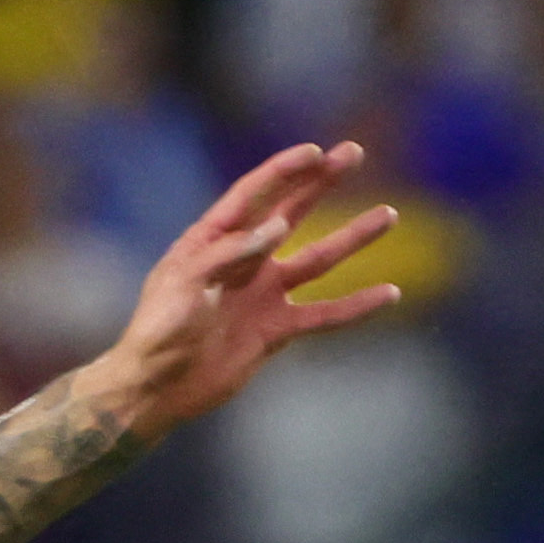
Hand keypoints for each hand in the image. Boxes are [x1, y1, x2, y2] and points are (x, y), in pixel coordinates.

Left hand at [87, 144, 401, 437]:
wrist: (154, 390)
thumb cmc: (155, 332)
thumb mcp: (183, 286)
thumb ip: (228, 255)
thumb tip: (277, 227)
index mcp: (211, 240)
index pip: (253, 195)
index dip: (284, 171)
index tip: (316, 152)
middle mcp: (243, 261)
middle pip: (292, 212)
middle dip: (321, 182)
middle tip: (354, 152)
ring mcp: (262, 295)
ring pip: (318, 260)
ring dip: (353, 237)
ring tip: (387, 214)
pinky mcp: (275, 331)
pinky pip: (324, 315)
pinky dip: (356, 307)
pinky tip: (389, 295)